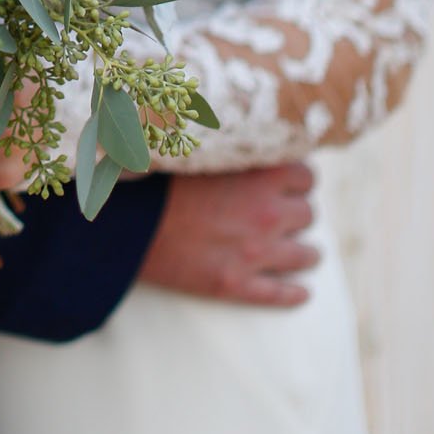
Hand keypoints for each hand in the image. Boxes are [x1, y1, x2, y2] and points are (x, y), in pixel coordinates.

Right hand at [139, 163, 319, 307]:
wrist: (125, 222)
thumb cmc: (156, 177)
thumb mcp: (197, 150)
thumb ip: (230, 146)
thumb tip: (246, 138)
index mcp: (259, 175)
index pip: (306, 176)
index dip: (297, 178)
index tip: (287, 181)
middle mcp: (266, 213)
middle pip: (308, 214)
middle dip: (298, 212)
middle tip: (286, 212)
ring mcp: (254, 253)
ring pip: (305, 254)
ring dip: (305, 251)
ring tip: (301, 251)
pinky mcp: (236, 284)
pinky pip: (281, 294)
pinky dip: (295, 293)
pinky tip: (301, 291)